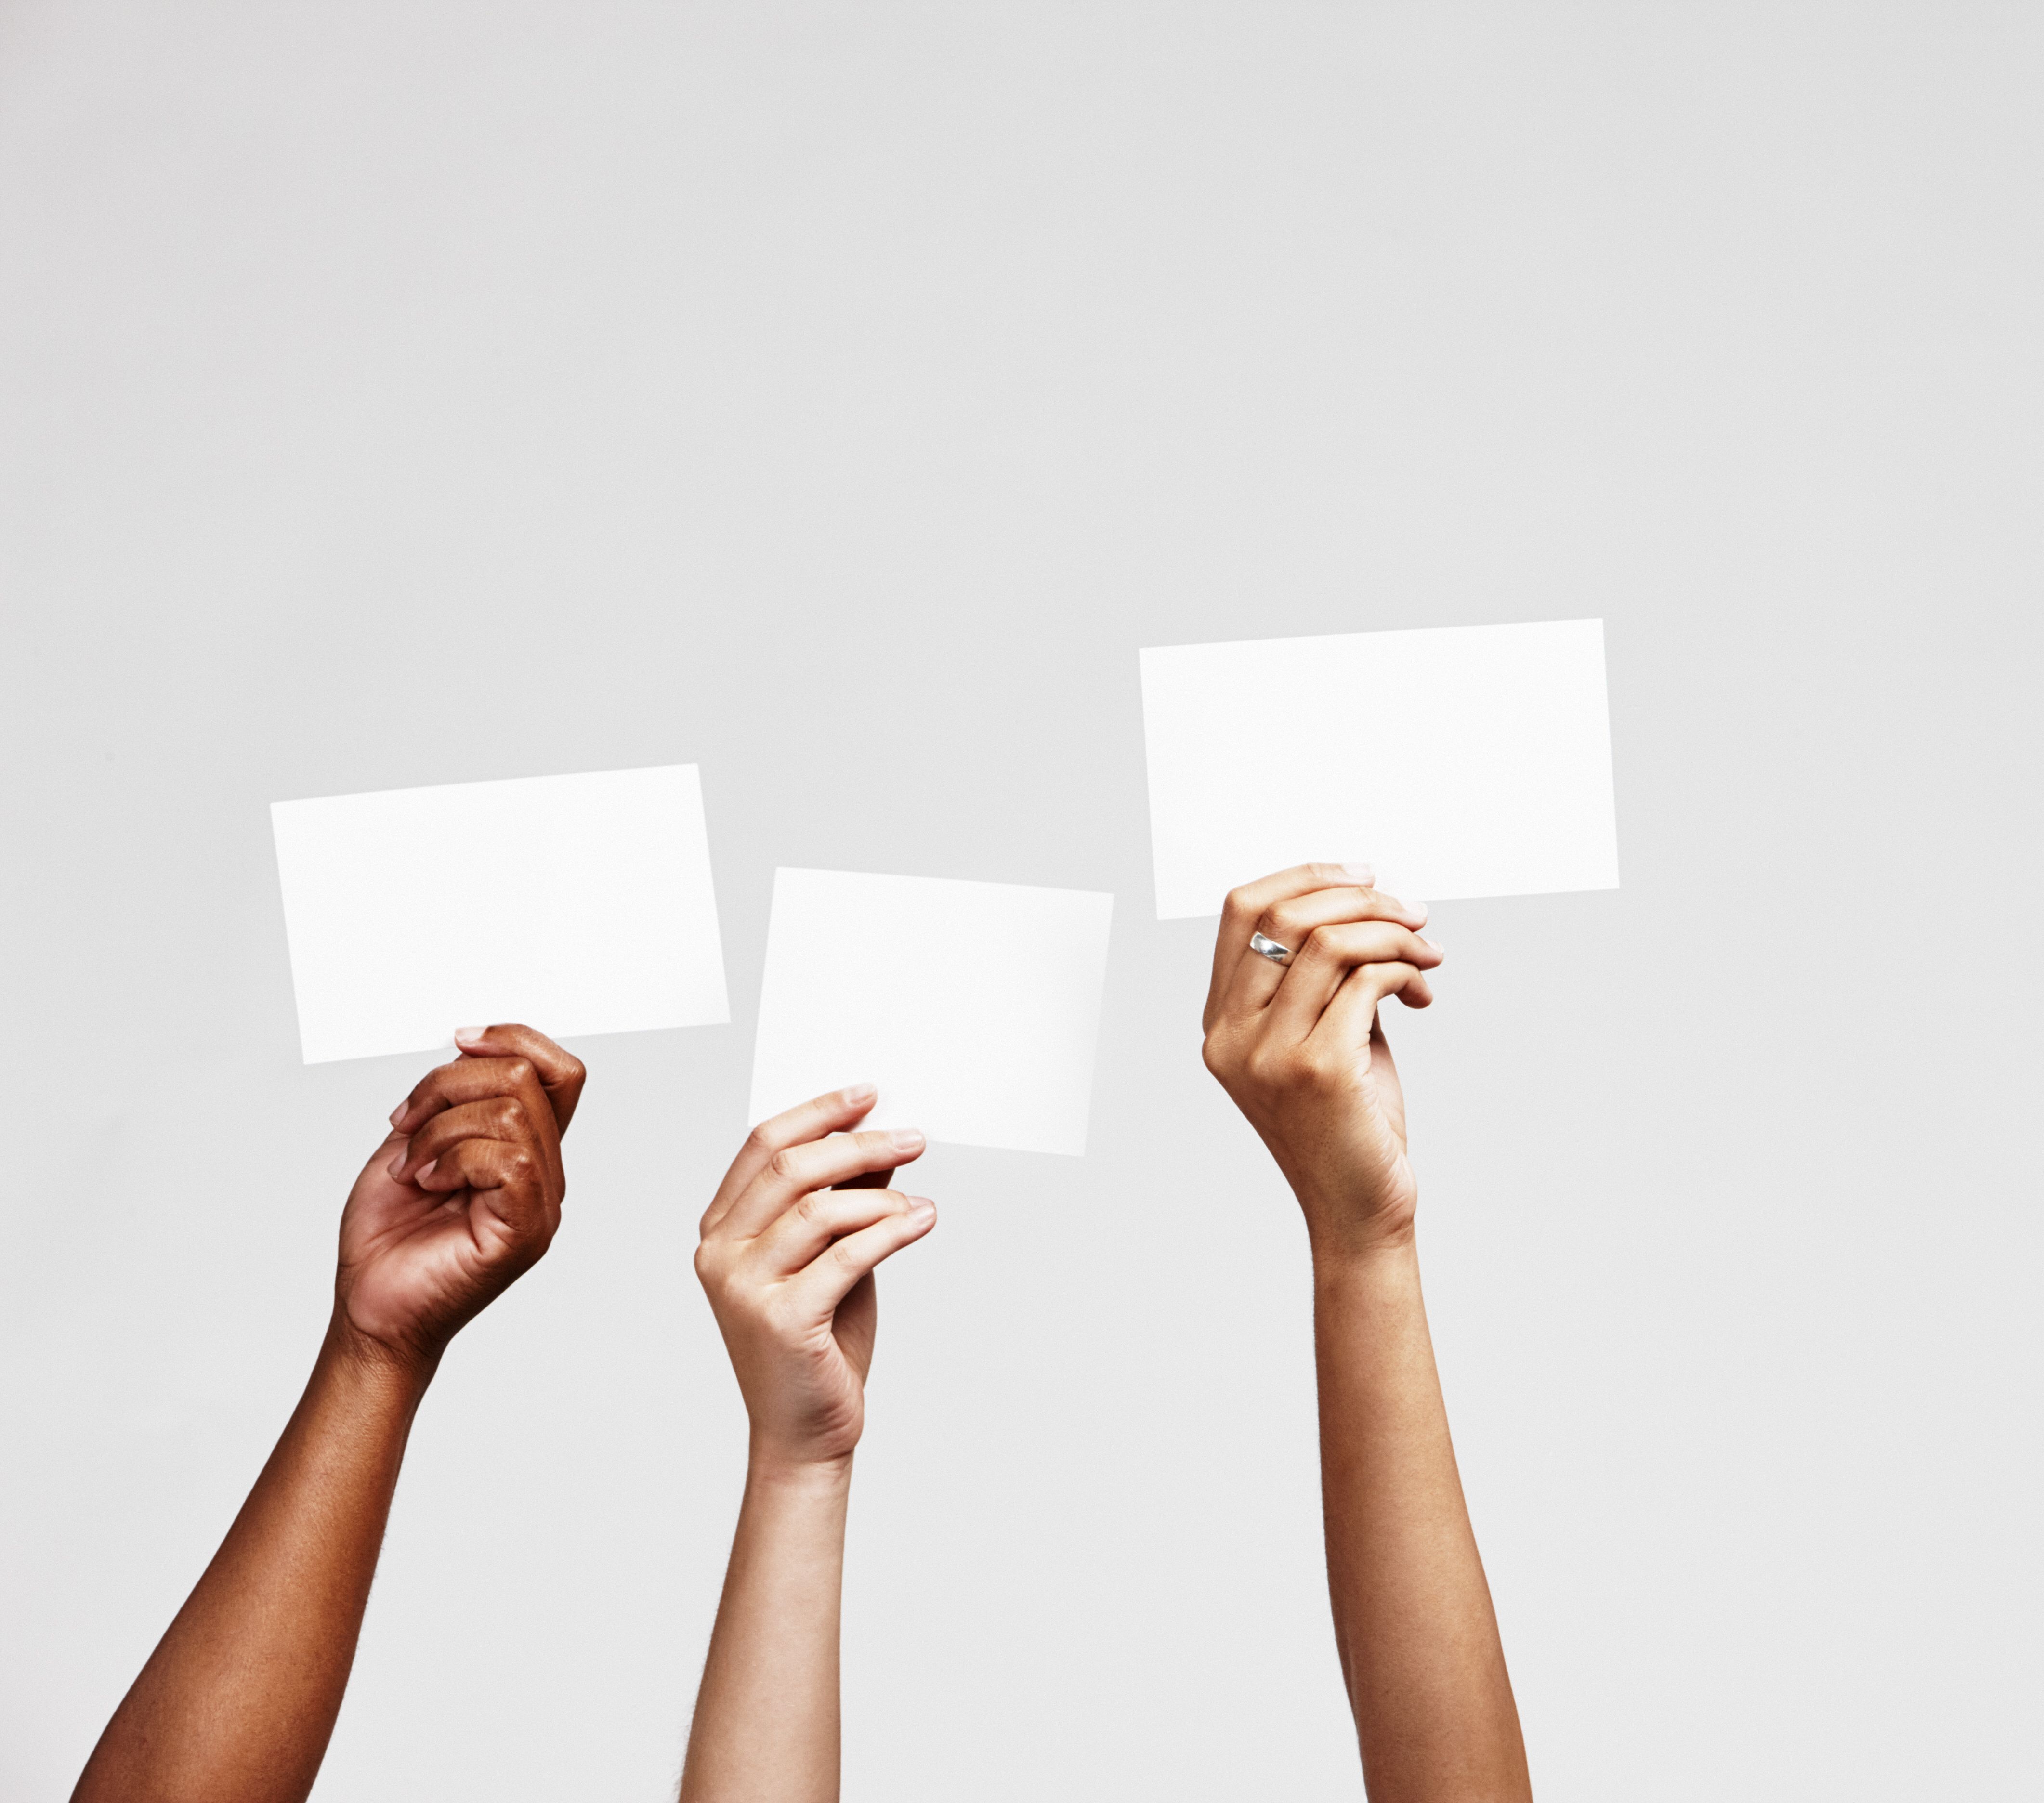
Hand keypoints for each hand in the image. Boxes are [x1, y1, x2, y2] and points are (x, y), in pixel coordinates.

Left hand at [334, 1024, 585, 1368]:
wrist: (368, 1308)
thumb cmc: (388, 1238)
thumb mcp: (412, 1142)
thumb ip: (449, 1098)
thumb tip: (471, 1051)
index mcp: (526, 1150)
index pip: (559, 1072)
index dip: (513, 1039)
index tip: (458, 1043)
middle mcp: (544, 1174)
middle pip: (527, 1077)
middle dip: (448, 1084)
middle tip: (407, 1124)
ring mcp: (541, 1204)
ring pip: (512, 1112)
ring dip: (440, 1128)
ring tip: (412, 1167)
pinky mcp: (525, 1230)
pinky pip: (507, 1159)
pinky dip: (452, 1159)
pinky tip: (426, 1184)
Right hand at [695, 1087, 936, 1471]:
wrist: (806, 1433)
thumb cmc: (817, 1342)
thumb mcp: (830, 1257)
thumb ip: (844, 1202)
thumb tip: (880, 1143)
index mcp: (721, 1230)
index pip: (762, 1144)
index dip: (818, 1112)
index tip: (869, 1095)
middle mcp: (721, 1253)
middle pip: (789, 1166)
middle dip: (858, 1143)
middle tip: (913, 1137)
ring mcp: (745, 1287)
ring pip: (818, 1208)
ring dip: (881, 1194)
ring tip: (920, 1199)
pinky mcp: (781, 1319)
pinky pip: (846, 1255)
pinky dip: (891, 1230)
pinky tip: (922, 1221)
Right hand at [1200, 864, 1442, 1258]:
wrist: (1359, 1211)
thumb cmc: (1347, 1125)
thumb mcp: (1319, 1039)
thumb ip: (1320, 980)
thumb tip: (1364, 907)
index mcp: (1220, 1025)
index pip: (1242, 911)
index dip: (1305, 877)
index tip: (1365, 878)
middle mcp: (1232, 1037)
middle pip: (1286, 916)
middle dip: (1362, 900)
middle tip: (1413, 913)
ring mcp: (1269, 1054)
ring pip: (1330, 942)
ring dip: (1393, 933)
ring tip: (1426, 954)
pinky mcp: (1318, 1069)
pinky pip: (1367, 981)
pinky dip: (1404, 970)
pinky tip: (1421, 991)